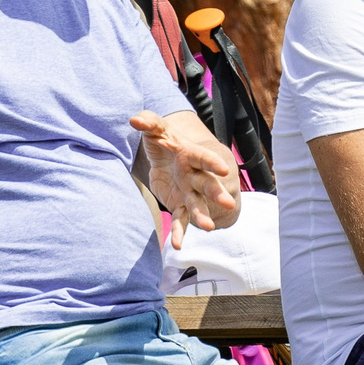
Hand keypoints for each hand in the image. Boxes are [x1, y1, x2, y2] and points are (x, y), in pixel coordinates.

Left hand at [131, 110, 240, 247]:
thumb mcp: (157, 129)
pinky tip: (177, 245)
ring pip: (198, 205)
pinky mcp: (180, 206)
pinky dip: (179, 233)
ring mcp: (189, 192)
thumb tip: (135, 119)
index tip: (224, 170)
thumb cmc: (164, 141)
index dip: (213, 163)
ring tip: (209, 228)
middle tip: (228, 203)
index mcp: (191, 155)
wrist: (167, 158)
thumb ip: (148, 122)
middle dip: (217, 193)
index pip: (204, 158)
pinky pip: (181, 220)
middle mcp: (195, 175)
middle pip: (208, 184)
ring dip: (203, 216)